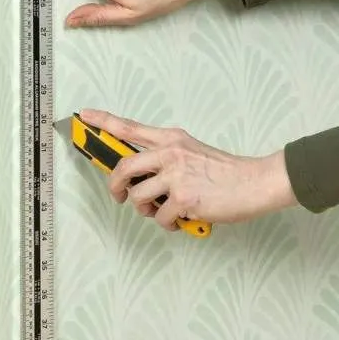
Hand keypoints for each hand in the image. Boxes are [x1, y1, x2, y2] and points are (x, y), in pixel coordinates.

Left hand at [78, 109, 297, 229]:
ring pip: (138, 197)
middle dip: (115, 186)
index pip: (130, 127)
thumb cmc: (225, 173)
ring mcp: (175, 175)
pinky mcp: (183, 198)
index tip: (84, 116)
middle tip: (118, 195)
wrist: (254, 183)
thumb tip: (141, 180)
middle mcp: (170, 153)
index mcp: (171, 140)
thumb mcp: (192, 153)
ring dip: (146, 210)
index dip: (103, 121)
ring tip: (163, 211)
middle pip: (123, 167)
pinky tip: (182, 218)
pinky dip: (168, 223)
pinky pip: (160, 217)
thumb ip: (166, 160)